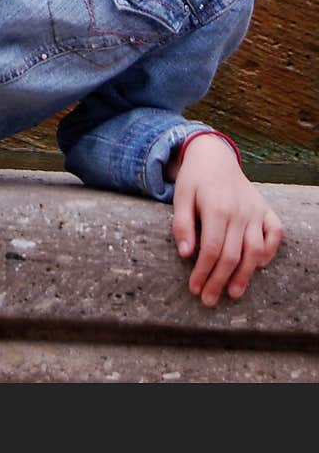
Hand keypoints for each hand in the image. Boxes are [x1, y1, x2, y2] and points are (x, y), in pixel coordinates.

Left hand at [170, 133, 282, 306]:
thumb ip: (182, 224)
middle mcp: (239, 211)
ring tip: (232, 293)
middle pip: (232, 255)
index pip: (211, 250)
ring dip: (245, 275)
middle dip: (219, 281)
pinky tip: (259, 265)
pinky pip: (275, 233)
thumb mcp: (180, 195)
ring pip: (255, 250)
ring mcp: (255, 211)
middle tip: (208, 299)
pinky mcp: (266, 210)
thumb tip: (185, 255)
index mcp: (216, 207)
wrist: (214, 155)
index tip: (194, 289)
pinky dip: (270, 251)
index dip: (203, 273)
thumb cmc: (195, 179)